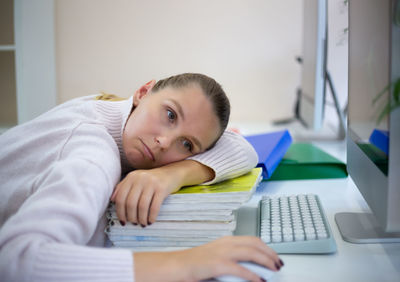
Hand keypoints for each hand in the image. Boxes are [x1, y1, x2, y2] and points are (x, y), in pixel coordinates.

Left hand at [110, 167, 180, 225]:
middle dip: (131, 217)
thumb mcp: (136, 180)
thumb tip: (112, 200)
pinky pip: (154, 206)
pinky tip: (151, 221)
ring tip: (143, 223)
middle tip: (134, 223)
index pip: (121, 198)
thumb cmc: (151, 180)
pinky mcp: (162, 188)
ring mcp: (151, 183)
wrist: (171, 173)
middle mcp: (140, 179)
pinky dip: (151, 216)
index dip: (120, 212)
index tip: (123, 221)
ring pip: (142, 206)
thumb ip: (123, 187)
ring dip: (141, 218)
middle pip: (130, 203)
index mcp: (131, 177)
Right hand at [133, 236, 282, 281]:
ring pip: (251, 252)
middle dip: (270, 253)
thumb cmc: (194, 264)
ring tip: (274, 269)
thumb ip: (232, 259)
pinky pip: (241, 269)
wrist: (176, 266)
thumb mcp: (216, 258)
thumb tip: (250, 267)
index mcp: (226, 241)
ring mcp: (222, 252)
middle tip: (278, 263)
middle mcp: (226, 243)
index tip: (274, 255)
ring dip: (266, 261)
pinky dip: (253, 275)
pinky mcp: (217, 264)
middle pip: (255, 244)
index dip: (266, 247)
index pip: (252, 239)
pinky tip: (260, 281)